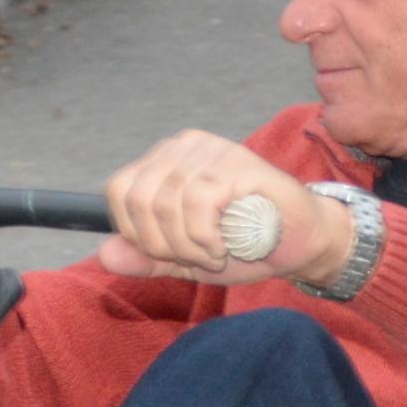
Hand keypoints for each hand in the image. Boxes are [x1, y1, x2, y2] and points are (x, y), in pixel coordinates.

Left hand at [97, 131, 352, 286]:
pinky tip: (224, 247)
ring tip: (214, 254)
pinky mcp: (236, 162)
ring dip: (188, 245)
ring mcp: (210, 150)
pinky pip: (198, 202)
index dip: (135, 233)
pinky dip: (205, 238)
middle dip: (161, 244)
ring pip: (165, 202)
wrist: (301, 243)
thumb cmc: (246, 244)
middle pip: (138, 199)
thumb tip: (106, 255)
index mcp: (165, 162)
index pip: (118, 191)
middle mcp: (184, 147)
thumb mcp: (185, 259)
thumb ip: (147, 257)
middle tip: (195, 257)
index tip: (168, 253)